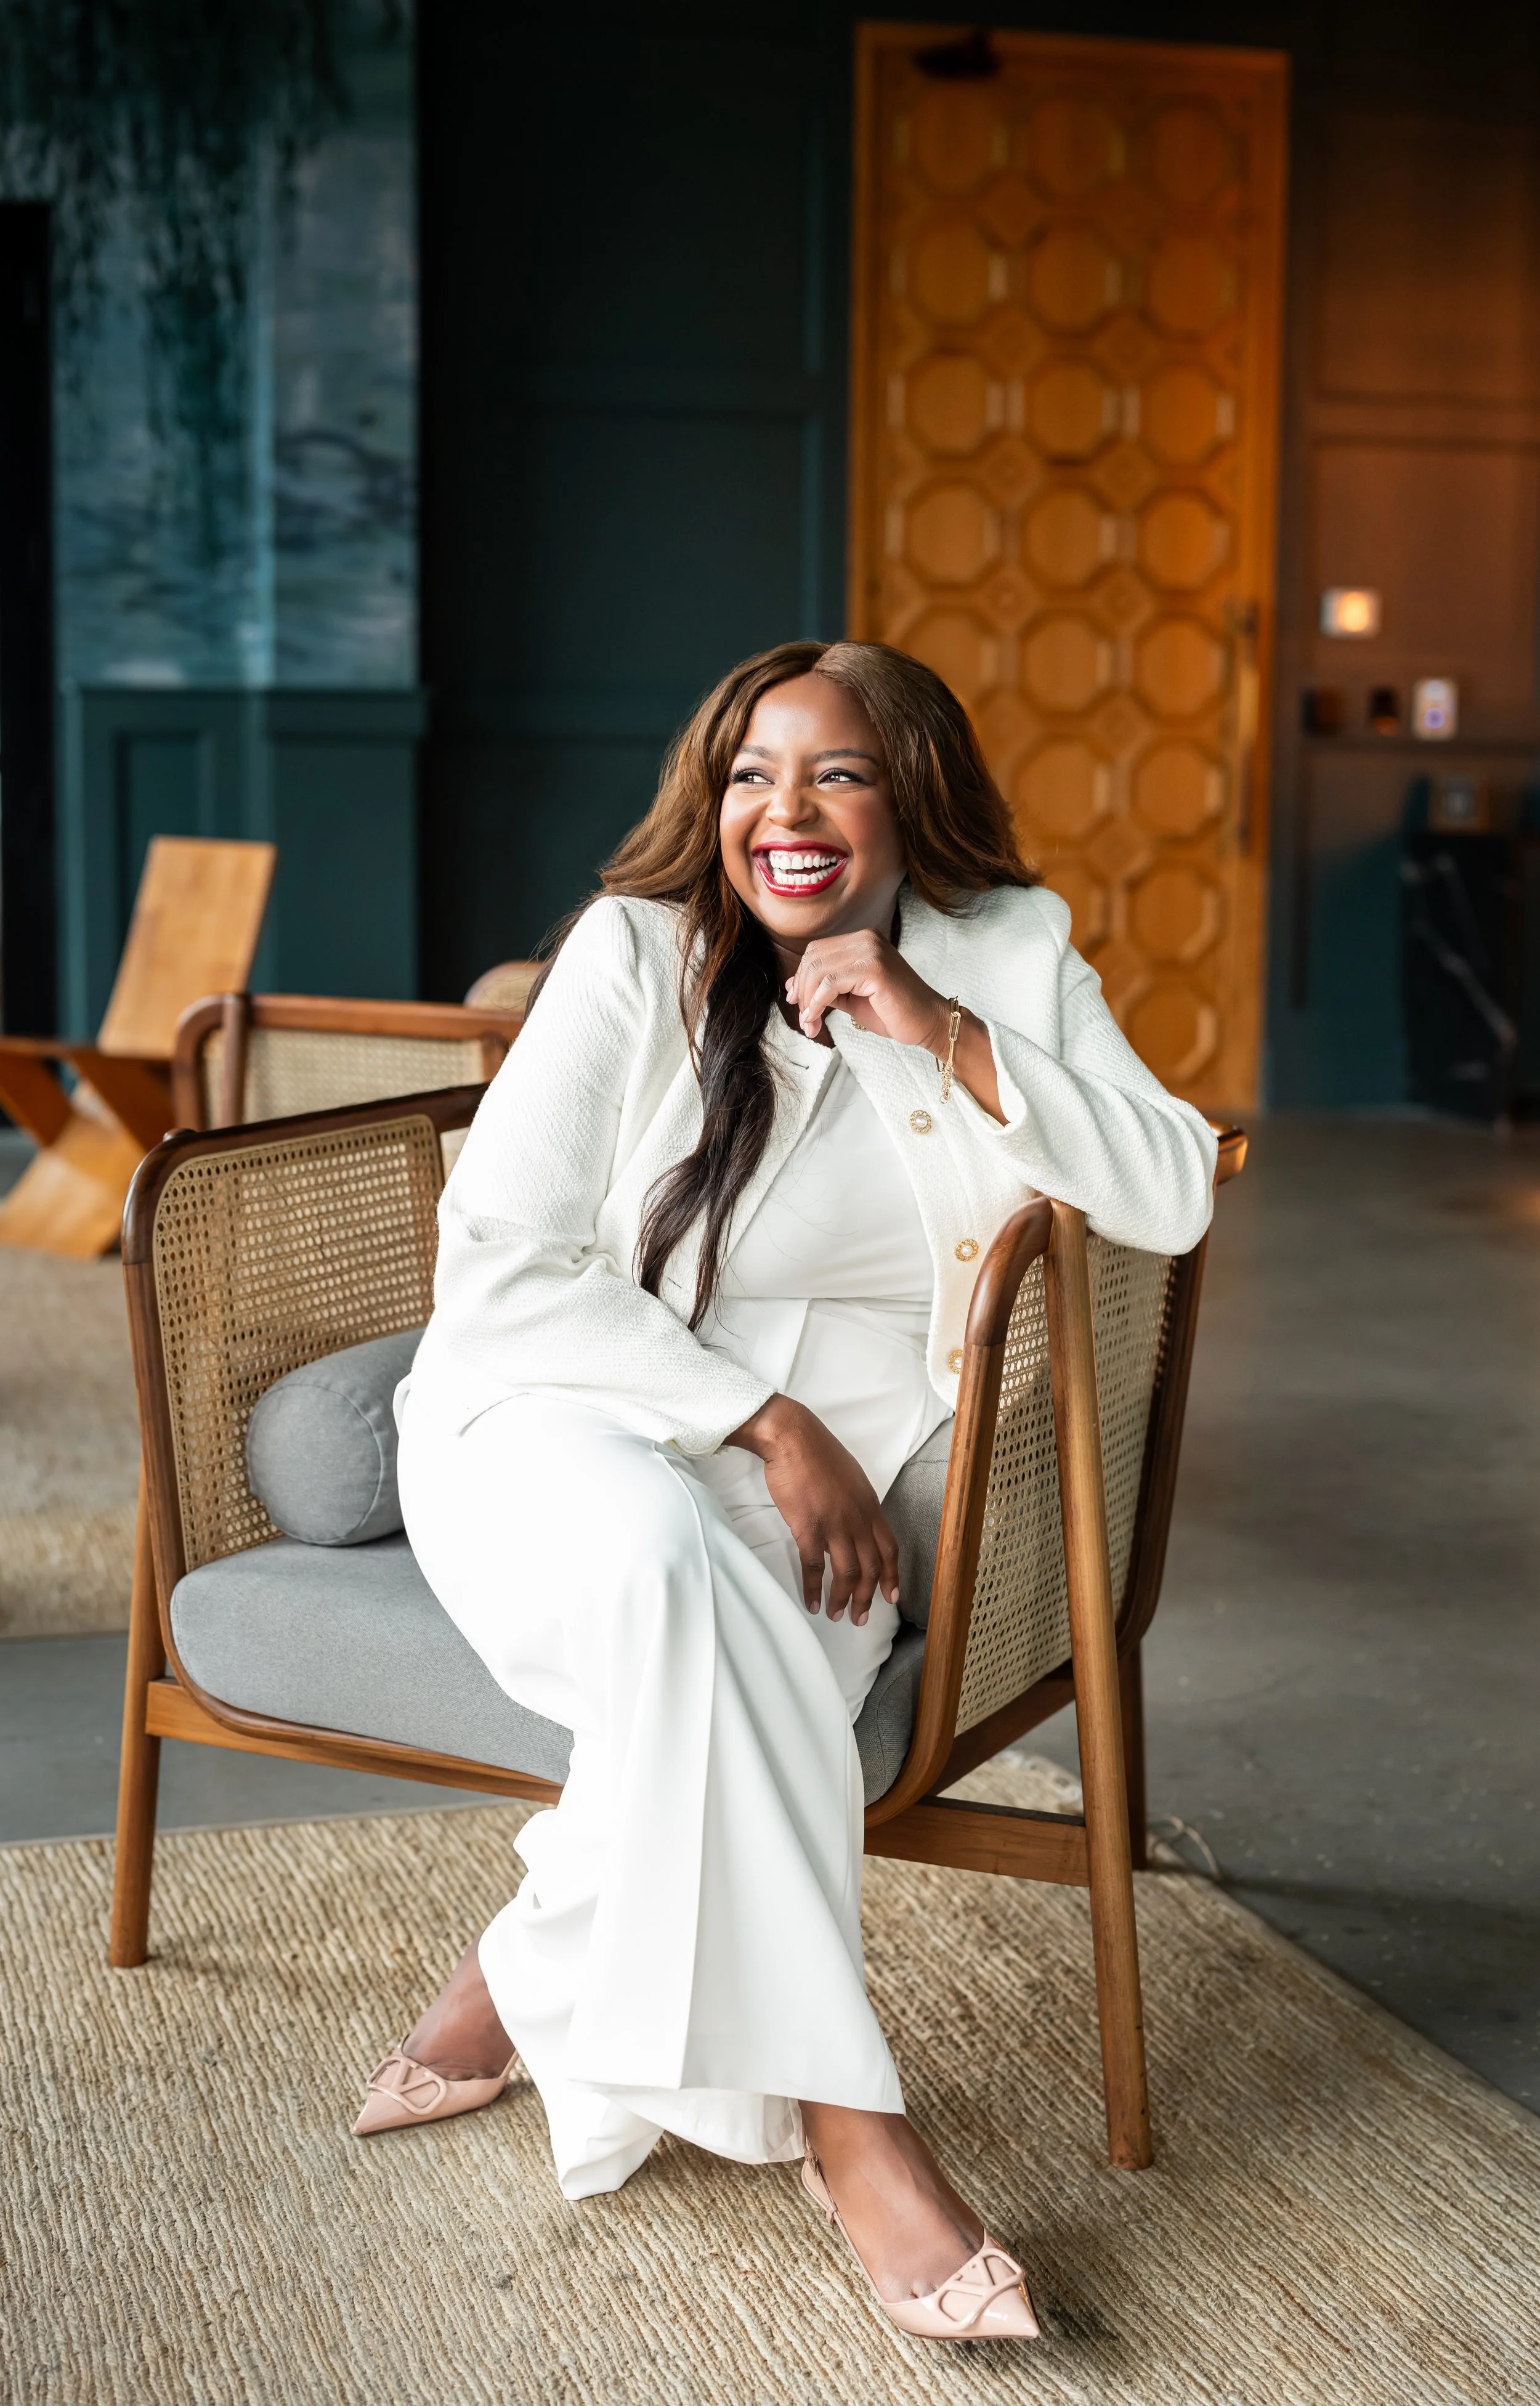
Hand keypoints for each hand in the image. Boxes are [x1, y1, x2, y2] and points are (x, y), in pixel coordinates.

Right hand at [725, 1394, 898, 1624]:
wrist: (793, 1438)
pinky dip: (814, 1588)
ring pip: (847, 1573)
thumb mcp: (851, 1477)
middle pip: (871, 1567)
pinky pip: (815, 1567)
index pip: (889, 1548)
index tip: (892, 1596)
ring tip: (836, 1615)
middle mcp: (858, 1518)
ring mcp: (835, 1524)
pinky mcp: (809, 1528)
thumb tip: (858, 1520)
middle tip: (862, 1619)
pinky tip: (812, 1602)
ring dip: (843, 1599)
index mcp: (870, 1505)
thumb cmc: (818, 1453)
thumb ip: (858, 1502)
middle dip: (868, 1597)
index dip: (891, 1575)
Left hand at [783, 929, 1004, 1121]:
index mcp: (861, 941)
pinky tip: (816, 1020)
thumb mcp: (850, 997)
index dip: (801, 977)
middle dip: (802, 991)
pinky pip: (830, 983)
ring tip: (811, 1024)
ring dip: (808, 1001)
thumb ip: (825, 988)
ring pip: (819, 970)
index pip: (817, 951)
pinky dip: (817, 1003)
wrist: (928, 1022)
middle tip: (805, 1019)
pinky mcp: (873, 968)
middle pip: (813, 958)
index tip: (796, 1003)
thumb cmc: (894, 1012)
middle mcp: (866, 939)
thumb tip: (793, 987)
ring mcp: (870, 950)